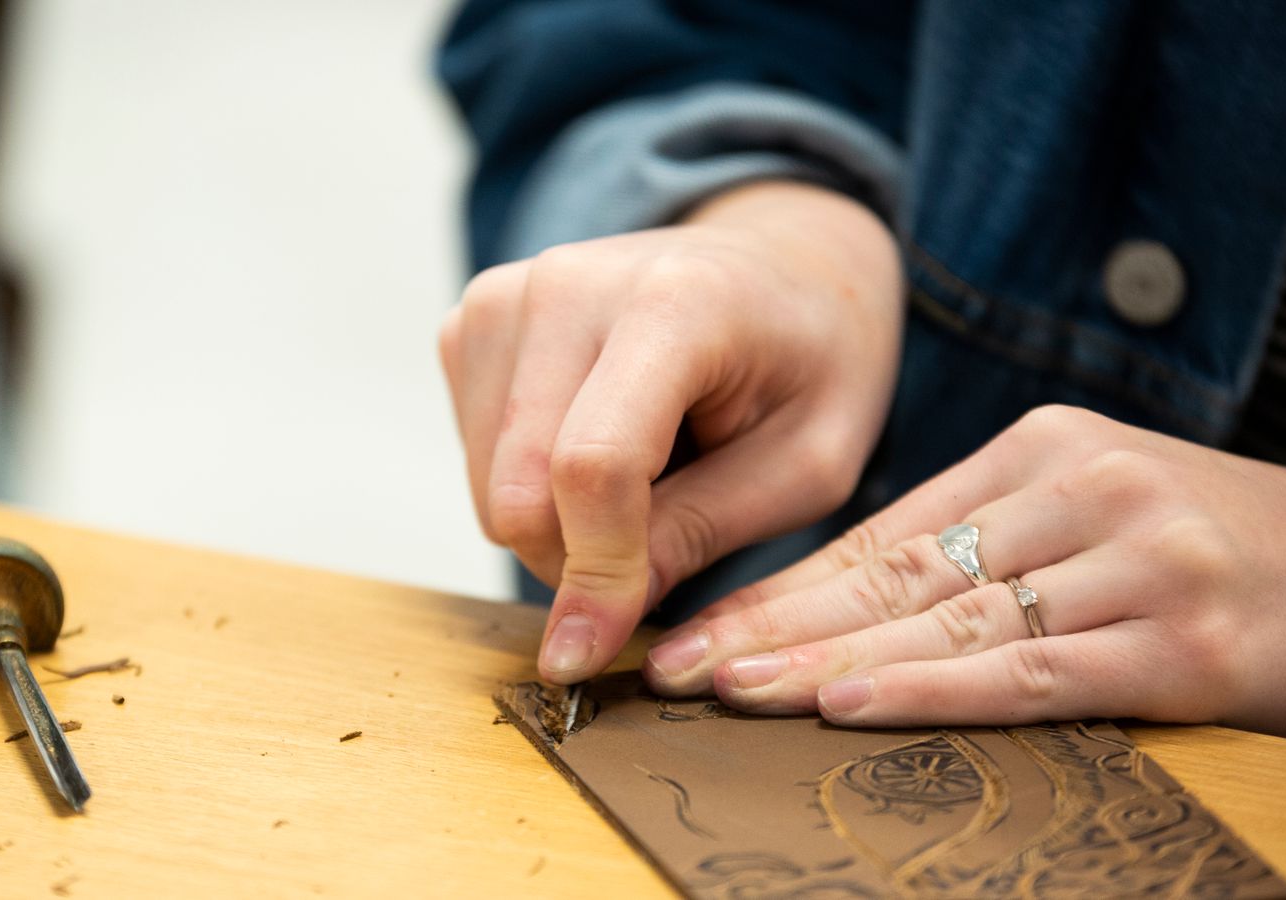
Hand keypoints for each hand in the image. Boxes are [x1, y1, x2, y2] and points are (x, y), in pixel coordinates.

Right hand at [438, 181, 903, 684]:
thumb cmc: (811, 360)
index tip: (592, 653)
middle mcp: (569, 284)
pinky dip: (530, 484)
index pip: (595, 464)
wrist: (781, 260)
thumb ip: (701, 534)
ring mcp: (507, 296)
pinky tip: (596, 440)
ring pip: (487, 484)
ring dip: (557, 524)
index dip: (594, 575)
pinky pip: (474, 456)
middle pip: (519, 486)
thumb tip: (589, 628)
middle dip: (576, 561)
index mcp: (676, 303)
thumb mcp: (809, 465)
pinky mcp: (473, 321)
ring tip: (647, 475)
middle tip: (657, 553)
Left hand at [642, 405, 1285, 757]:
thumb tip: (860, 617)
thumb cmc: (1250, 561)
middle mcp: (1084, 488)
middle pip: (893, 574)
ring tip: (725, 690)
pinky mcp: (1186, 638)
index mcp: (1051, 451)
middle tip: (672, 666)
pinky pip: (1032, 670)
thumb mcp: (1117, 518)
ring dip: (819, 661)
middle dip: (771, 626)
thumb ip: (1003, 548)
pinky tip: (845, 701)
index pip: (884, 533)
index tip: (696, 628)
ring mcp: (1136, 560)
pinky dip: (931, 689)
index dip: (780, 589)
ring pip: (945, 620)